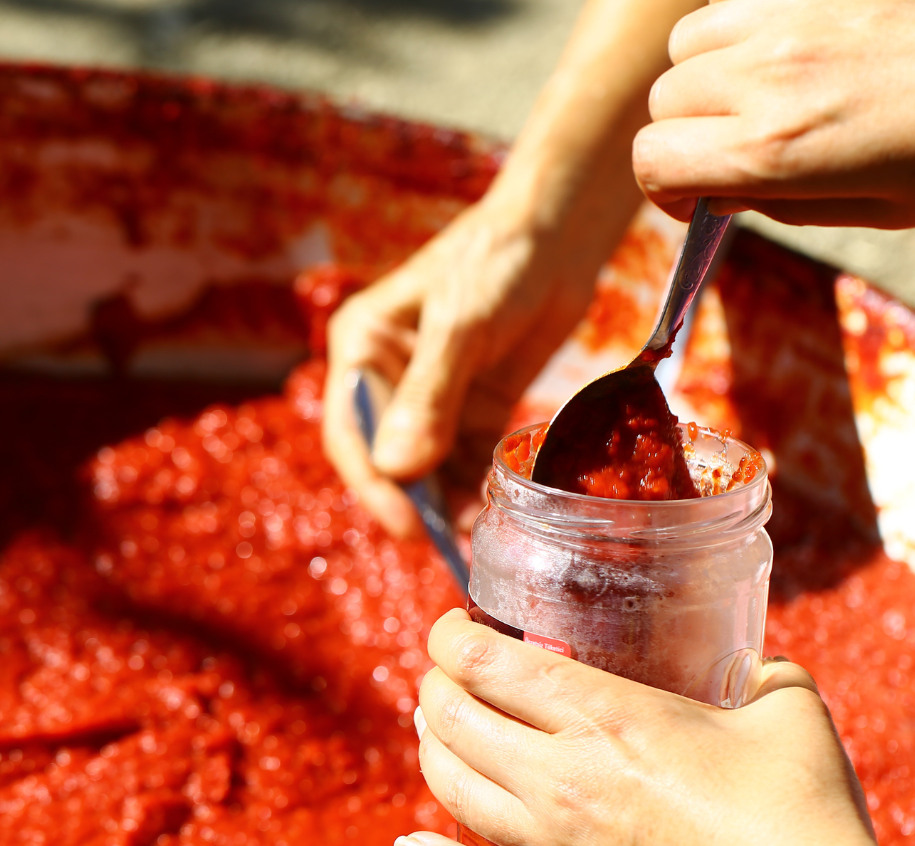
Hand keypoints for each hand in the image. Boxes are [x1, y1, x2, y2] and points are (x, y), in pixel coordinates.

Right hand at [322, 195, 611, 537]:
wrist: (560, 230)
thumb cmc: (499, 260)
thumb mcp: (461, 326)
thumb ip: (430, 397)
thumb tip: (397, 471)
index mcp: (363, 348)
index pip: (353, 432)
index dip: (374, 486)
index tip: (406, 528)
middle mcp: (390, 376)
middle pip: (389, 457)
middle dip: (414, 502)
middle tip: (444, 546)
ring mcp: (433, 394)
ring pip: (430, 465)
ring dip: (448, 501)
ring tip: (476, 536)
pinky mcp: (475, 403)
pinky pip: (469, 457)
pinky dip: (478, 486)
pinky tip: (494, 512)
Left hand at [394, 609, 914, 845]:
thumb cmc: (804, 807)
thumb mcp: (787, 706)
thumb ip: (761, 669)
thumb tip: (755, 657)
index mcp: (606, 716)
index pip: (485, 662)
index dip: (448, 635)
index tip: (452, 624)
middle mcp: (564, 779)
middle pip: (451, 719)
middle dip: (434, 685)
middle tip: (447, 671)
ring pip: (451, 790)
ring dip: (430, 749)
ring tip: (435, 726)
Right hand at [634, 0, 914, 227]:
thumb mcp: (885, 212)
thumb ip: (785, 202)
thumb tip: (724, 192)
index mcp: (782, 147)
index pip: (653, 160)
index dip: (665, 190)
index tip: (700, 198)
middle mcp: (772, 74)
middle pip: (663, 101)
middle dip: (684, 136)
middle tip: (734, 157)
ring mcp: (795, 16)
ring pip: (687, 45)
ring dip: (704, 78)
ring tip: (759, 101)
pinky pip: (736, 2)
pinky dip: (740, 33)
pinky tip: (791, 55)